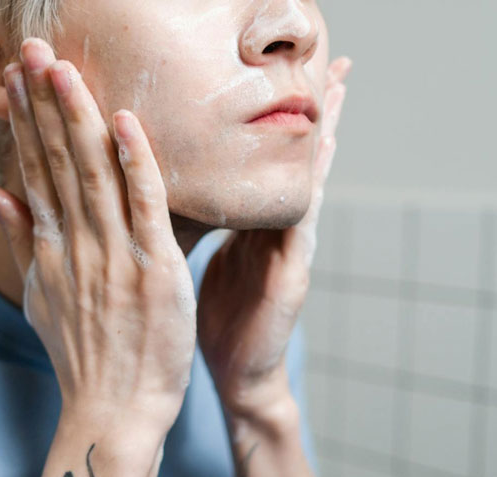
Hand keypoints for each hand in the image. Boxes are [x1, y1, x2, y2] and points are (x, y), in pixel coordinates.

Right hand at [0, 38, 196, 432]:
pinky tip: (125, 123)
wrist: (113, 414)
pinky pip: (146, 210)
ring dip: (80, 120)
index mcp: (51, 253)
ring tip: (64, 69)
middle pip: (58, 165)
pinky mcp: (155, 275)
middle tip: (33, 50)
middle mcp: (77, 250)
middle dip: (45, 105)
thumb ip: (17, 240)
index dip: (25, 124)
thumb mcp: (38, 299)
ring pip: (95, 177)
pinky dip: (136, 166)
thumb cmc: (82, 360)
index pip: (34, 175)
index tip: (17, 80)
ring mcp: (115, 262)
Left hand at [196, 57, 351, 418]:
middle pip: (293, 164)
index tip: (280, 80)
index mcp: (249, 229)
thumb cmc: (216, 324)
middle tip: (338, 64)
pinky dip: (310, 190)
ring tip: (340, 94)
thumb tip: (170, 195)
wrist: (236, 378)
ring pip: (307, 184)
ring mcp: (287, 254)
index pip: (260, 165)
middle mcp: (273, 234)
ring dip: (324, 139)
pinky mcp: (291, 278)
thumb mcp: (203, 265)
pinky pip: (302, 224)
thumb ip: (199, 228)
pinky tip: (321, 159)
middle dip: (316, 116)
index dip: (272, 124)